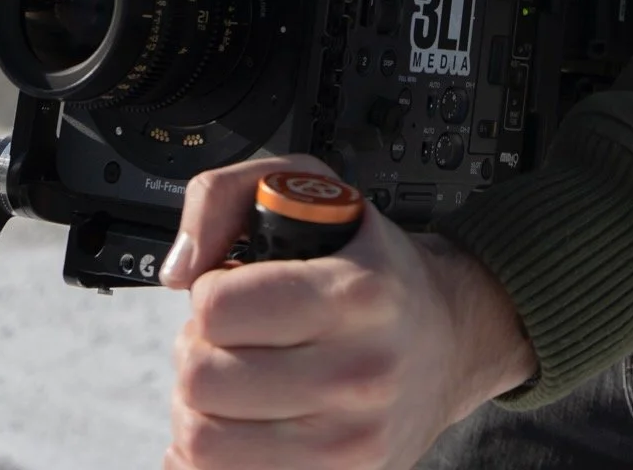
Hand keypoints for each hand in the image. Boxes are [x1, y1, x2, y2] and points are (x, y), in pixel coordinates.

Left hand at [161, 154, 534, 469]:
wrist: (452, 340)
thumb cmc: (374, 268)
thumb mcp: (314, 189)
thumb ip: (226, 196)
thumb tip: (180, 268)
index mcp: (356, 293)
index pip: (221, 309)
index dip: (208, 293)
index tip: (229, 290)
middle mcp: (360, 373)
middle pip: (203, 379)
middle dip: (197, 349)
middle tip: (227, 338)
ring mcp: (351, 442)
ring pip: (204, 442)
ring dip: (199, 408)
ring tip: (230, 380)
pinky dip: (208, 460)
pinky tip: (233, 427)